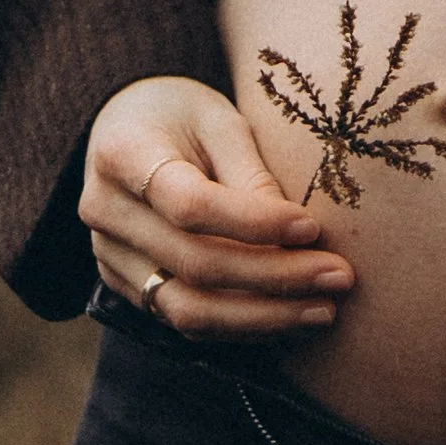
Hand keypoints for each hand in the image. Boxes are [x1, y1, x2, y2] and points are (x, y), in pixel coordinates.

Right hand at [79, 76, 354, 340]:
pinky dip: (243, 326)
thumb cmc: (184, 118)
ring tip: (324, 310)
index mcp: (122, 155)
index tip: (312, 228)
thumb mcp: (221, 122)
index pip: (189, 204)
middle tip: (340, 276)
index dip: (255, 223)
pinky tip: (291, 317)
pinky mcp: (126, 288)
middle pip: (195, 264)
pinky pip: (186, 321)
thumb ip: (253, 176)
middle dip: (276, 278)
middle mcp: (105, 213)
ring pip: (189, 309)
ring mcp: (110, 258)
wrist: (126, 131)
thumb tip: (299, 238)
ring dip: (264, 318)